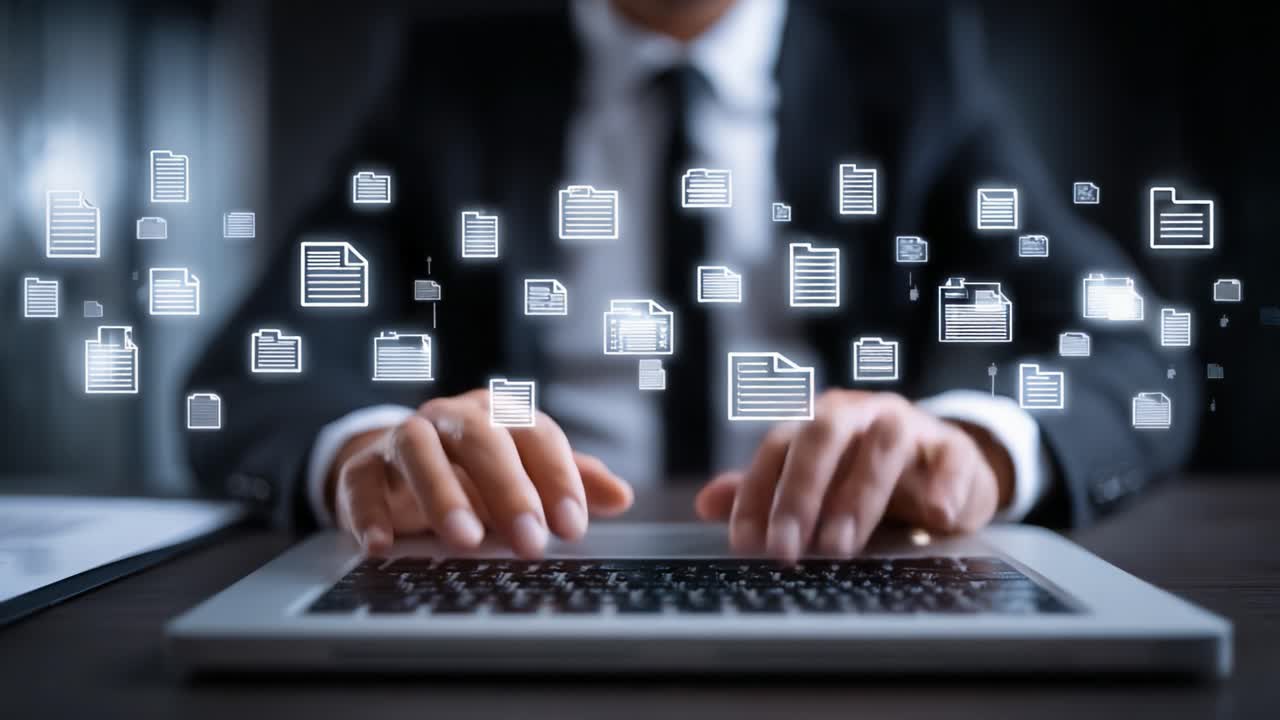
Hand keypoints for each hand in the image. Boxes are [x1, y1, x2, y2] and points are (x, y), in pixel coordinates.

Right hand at [327, 389, 633, 557]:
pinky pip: (360, 482)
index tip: (572, 526)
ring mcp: (403, 437)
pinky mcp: (363, 467)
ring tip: (464, 540)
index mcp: (500, 415)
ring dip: (442, 493)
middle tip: (529, 540)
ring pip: (418, 449)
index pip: (536, 435)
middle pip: (481, 437)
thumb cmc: (475, 471)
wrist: (397, 466)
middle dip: (509, 489)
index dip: (557, 479)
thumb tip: (621, 496)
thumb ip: (571, 481)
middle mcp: (452, 418)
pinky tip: (384, 545)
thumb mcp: (525, 474)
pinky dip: (369, 512)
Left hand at [694, 390, 1013, 562]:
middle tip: (787, 548)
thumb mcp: (815, 483)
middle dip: (799, 494)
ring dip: (858, 496)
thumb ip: (765, 490)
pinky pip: (950, 457)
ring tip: (840, 545)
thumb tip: (705, 505)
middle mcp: (857, 414)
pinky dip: (942, 485)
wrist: (943, 463)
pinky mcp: (952, 446)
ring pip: (882, 444)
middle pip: (822, 438)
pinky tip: (934, 516)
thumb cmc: (866, 473)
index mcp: (817, 421)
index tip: (744, 542)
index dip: (756, 494)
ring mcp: (908, 424)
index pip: (777, 448)